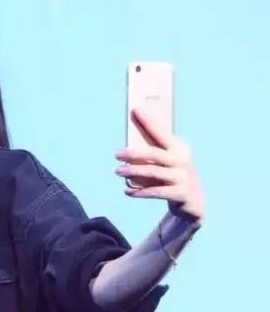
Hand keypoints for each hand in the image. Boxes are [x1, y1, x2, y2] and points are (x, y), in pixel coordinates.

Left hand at [114, 106, 204, 223]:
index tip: (135, 110)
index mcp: (179, 148)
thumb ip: (153, 153)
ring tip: (118, 171)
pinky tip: (127, 191)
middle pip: (155, 153)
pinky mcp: (180, 194)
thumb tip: (128, 147)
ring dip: (132, 172)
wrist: (194, 201)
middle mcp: (182, 161)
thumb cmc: (174, 176)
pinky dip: (139, 192)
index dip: (149, 121)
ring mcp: (182, 178)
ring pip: (153, 172)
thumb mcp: (168, 162)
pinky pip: (155, 192)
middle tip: (116, 154)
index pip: (162, 132)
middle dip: (134, 153)